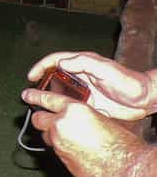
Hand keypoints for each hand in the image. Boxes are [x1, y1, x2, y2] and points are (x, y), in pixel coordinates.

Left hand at [22, 89, 144, 176]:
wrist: (125, 167)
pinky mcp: (60, 159)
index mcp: (73, 109)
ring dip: (51, 135)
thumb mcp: (99, 117)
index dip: (34, 96)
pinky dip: (60, 148)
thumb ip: (79, 114)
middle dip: (40, 118)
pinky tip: (75, 150)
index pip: (46, 99)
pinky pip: (55, 150)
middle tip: (46, 119)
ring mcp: (58, 143)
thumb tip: (68, 116)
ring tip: (67, 137)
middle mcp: (61, 124)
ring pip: (45, 136)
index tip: (26, 95)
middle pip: (37, 119)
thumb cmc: (119, 142)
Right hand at [25, 51, 156, 119]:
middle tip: (31, 94)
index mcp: (82, 64)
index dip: (41, 67)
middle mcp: (80, 75)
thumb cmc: (129, 81)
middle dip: (41, 84)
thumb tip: (62, 62)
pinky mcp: (88, 103)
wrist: (145, 100)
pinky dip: (61, 109)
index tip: (31, 76)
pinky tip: (57, 115)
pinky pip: (70, 105)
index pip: (55, 61)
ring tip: (40, 106)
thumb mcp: (106, 69)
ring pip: (60, 92)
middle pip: (54, 77)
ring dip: (50, 98)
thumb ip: (85, 63)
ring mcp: (84, 90)